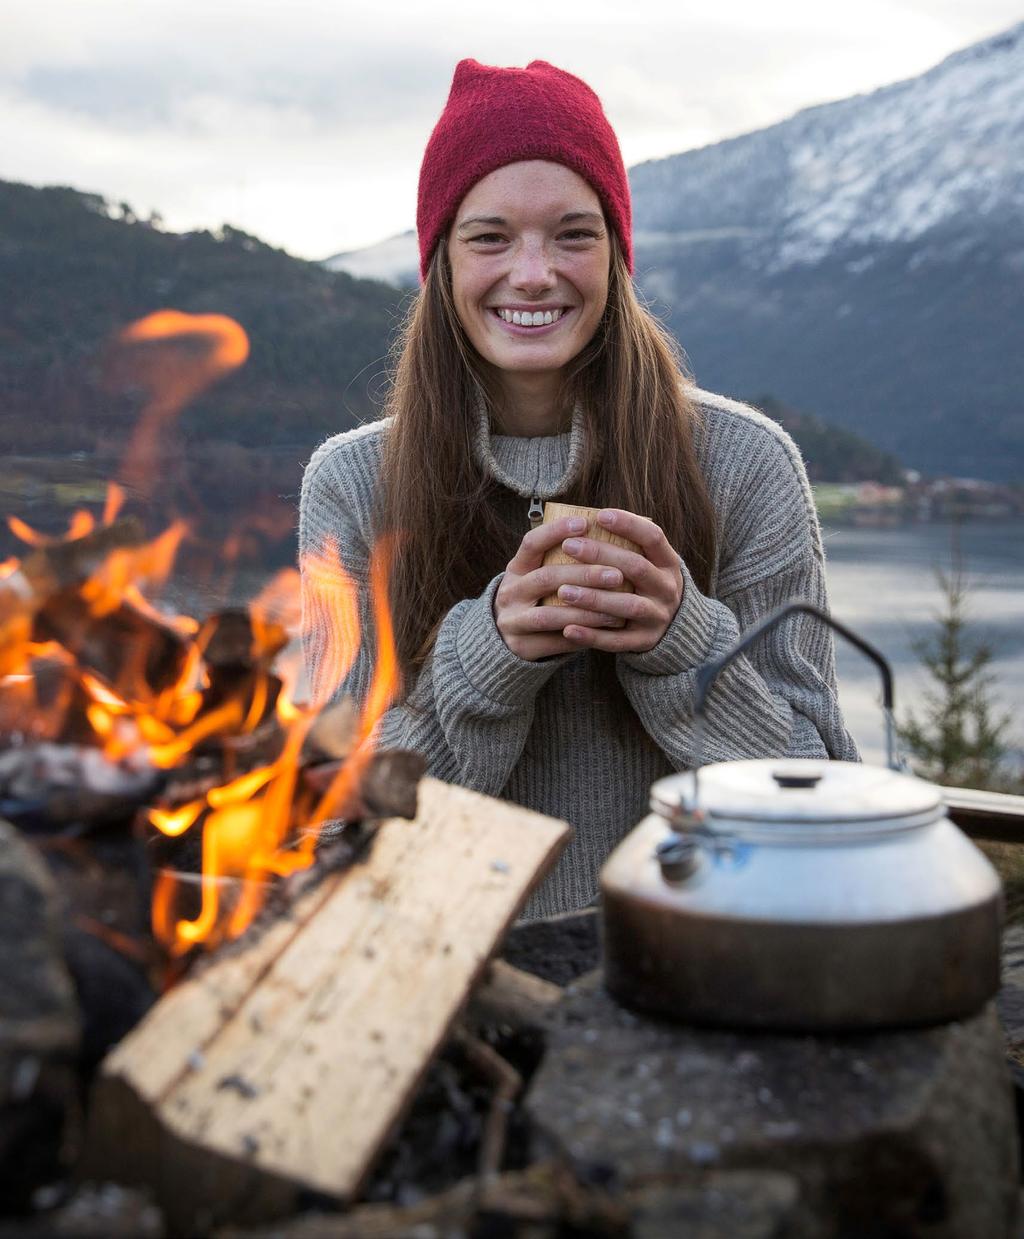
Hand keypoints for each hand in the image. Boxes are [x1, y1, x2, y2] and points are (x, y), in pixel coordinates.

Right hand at [495, 515, 629, 660]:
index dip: (556, 531)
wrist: (507, 639)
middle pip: (545, 578)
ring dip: (586, 611)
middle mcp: (510, 593)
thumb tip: (609, 535)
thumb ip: (562, 560)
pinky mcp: (522, 647)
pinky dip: (582, 635)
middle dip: (583, 575)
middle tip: (616, 575)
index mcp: (516, 569)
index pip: (531, 543)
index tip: (585, 523)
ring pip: (549, 615)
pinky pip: (556, 642)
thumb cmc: (538, 599)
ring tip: (616, 609)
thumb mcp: (539, 575)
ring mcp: (513, 621)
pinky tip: (605, 631)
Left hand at [553, 509, 683, 653]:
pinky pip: (617, 641)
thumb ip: (627, 545)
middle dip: (602, 555)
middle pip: (636, 568)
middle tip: (569, 546)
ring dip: (594, 598)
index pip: (653, 537)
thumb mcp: (649, 562)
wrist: (674, 628)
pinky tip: (567, 629)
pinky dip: (592, 636)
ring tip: (563, 591)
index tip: (600, 515)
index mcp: (669, 563)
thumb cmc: (646, 585)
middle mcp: (667, 589)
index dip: (629, 524)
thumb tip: (586, 518)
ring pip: (627, 606)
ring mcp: (658, 617)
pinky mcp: (645, 642)